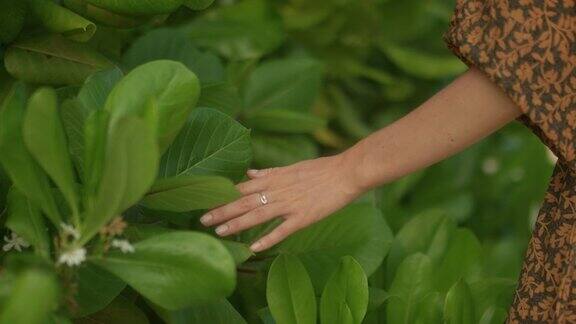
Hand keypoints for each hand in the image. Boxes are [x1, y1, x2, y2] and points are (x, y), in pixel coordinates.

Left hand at [199, 154, 362, 252]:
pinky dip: (267, 238)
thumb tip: (249, 173)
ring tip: (219, 233)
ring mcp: (290, 204)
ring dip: (237, 224)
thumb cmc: (321, 169)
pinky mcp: (304, 217)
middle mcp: (278, 191)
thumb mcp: (292, 167)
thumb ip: (270, 172)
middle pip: (244, 201)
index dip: (224, 196)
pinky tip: (253, 247)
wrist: (347, 172)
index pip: (242, 187)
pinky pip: (282, 230)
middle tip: (202, 221)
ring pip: (258, 215)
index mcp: (274, 178)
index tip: (206, 202)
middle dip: (222, 211)